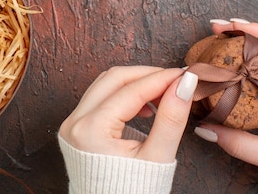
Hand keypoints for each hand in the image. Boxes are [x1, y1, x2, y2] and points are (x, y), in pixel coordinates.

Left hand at [59, 66, 197, 163]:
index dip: (162, 78)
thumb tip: (185, 84)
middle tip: (176, 80)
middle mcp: (75, 122)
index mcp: (91, 130)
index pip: (132, 90)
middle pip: (114, 79)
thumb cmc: (132, 193)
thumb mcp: (158, 158)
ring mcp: (71, 124)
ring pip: (104, 84)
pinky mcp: (75, 127)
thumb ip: (171, 118)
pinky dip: (122, 94)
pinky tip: (144, 106)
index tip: (186, 74)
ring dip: (134, 83)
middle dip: (147, 75)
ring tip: (163, 93)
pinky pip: (99, 97)